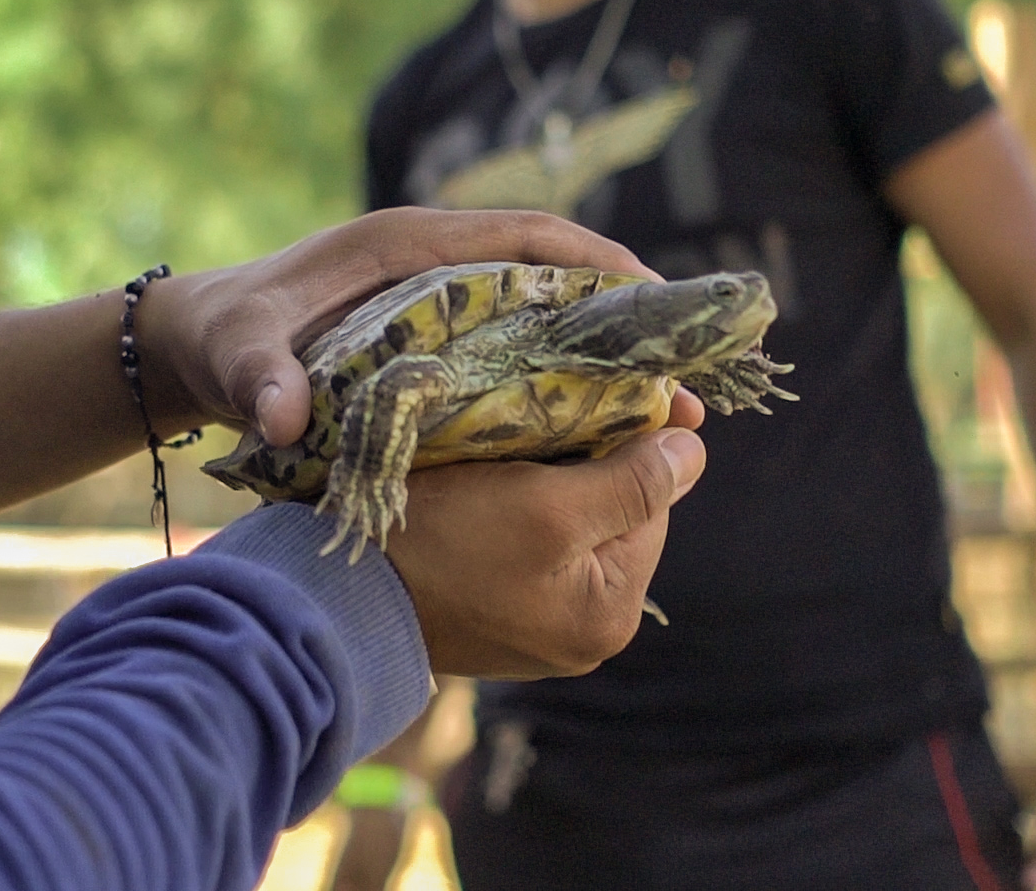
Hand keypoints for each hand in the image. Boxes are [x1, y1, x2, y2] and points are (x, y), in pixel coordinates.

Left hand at [137, 208, 653, 446]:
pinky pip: (520, 346)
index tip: (657, 300)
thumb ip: (259, 378)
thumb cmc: (221, 333)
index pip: (524, 236)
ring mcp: (441, 298)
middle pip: (555, 278)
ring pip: (545, 316)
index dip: (595, 265)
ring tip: (668, 413)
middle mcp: (436, 262)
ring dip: (605, 359)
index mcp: (406, 243)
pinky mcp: (438, 335)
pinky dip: (565, 375)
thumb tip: (287, 414)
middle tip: (687, 378)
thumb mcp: (235, 352)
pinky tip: (601, 429)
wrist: (195, 339)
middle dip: (625, 322)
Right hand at [384, 415, 704, 678]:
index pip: (651, 502)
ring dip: (542, 482)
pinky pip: (525, 544)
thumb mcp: (549, 506)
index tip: (583, 402)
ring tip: (498, 454)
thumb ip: (633, 482)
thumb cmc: (446, 545)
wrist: (338, 596)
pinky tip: (477, 488)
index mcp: (611, 615)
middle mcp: (584, 634)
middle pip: (610, 515)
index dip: (623, 447)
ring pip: (566, 524)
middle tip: (529, 428)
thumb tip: (696, 450)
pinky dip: (509, 509)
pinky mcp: (493, 613)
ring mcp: (536, 629)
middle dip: (581, 466)